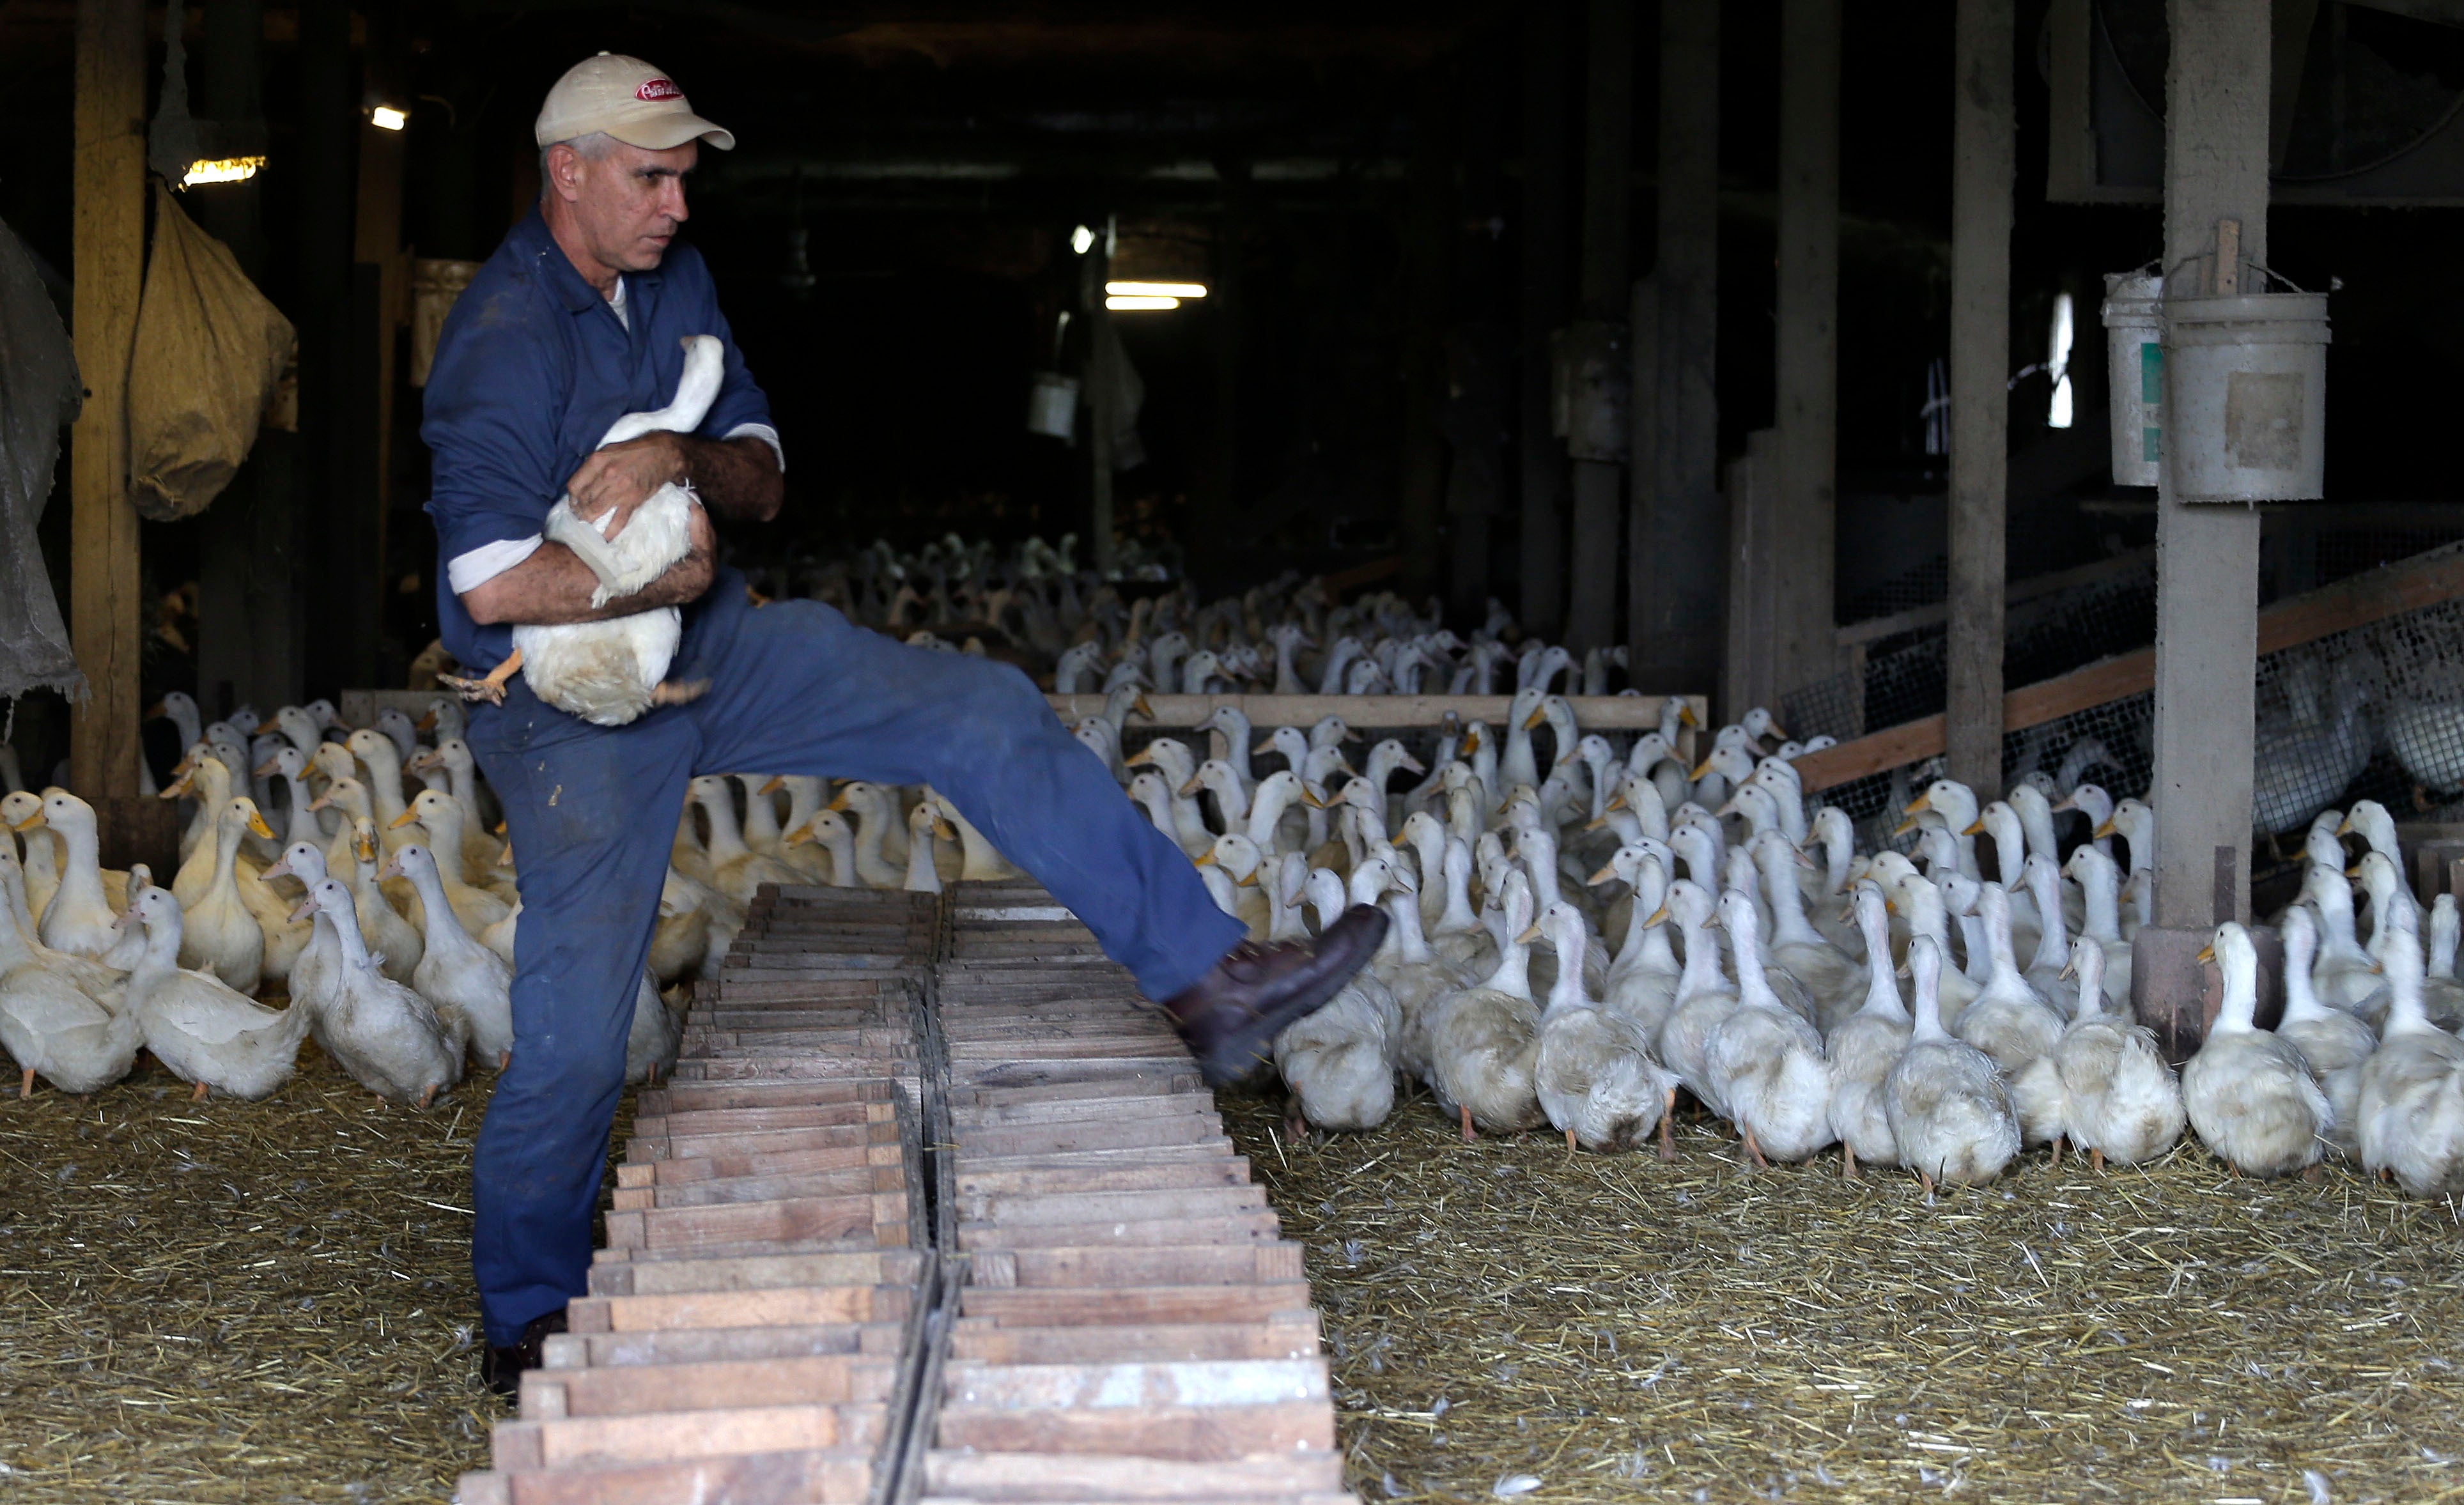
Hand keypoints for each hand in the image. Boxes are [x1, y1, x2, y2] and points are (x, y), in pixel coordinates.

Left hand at [565, 433, 685, 539]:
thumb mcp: (609, 450)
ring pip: (595, 510)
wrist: (662, 454)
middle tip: (579, 515)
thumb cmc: (634, 451)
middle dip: (579, 510)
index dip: (572, 497)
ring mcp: (620, 490)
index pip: (575, 485)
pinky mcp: (633, 501)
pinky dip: (609, 532)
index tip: (574, 502)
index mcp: (598, 461)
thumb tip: (583, 483)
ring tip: (587, 523)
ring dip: (588, 520)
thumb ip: (595, 466)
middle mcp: (607, 475)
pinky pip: (618, 521)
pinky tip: (603, 539)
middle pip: (583, 499)